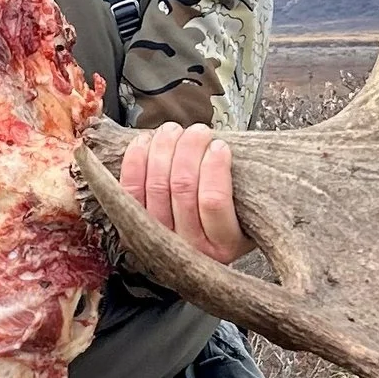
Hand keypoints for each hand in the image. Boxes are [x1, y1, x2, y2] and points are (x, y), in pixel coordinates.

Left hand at [116, 121, 247, 260]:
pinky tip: (146, 142)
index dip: (214, 166)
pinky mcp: (136, 224)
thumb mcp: (247, 211)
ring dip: (164, 149)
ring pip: (157, 185)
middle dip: (189, 149)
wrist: (203, 242)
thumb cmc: (230, 220)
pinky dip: (136, 160)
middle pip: (182, 187)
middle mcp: (189, 246)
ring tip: (174, 131)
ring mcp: (159, 237)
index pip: (214, 201)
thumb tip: (221, 146)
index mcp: (223, 244)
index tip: (220, 145)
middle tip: (198, 132)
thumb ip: (239, 186)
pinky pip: (131, 189)